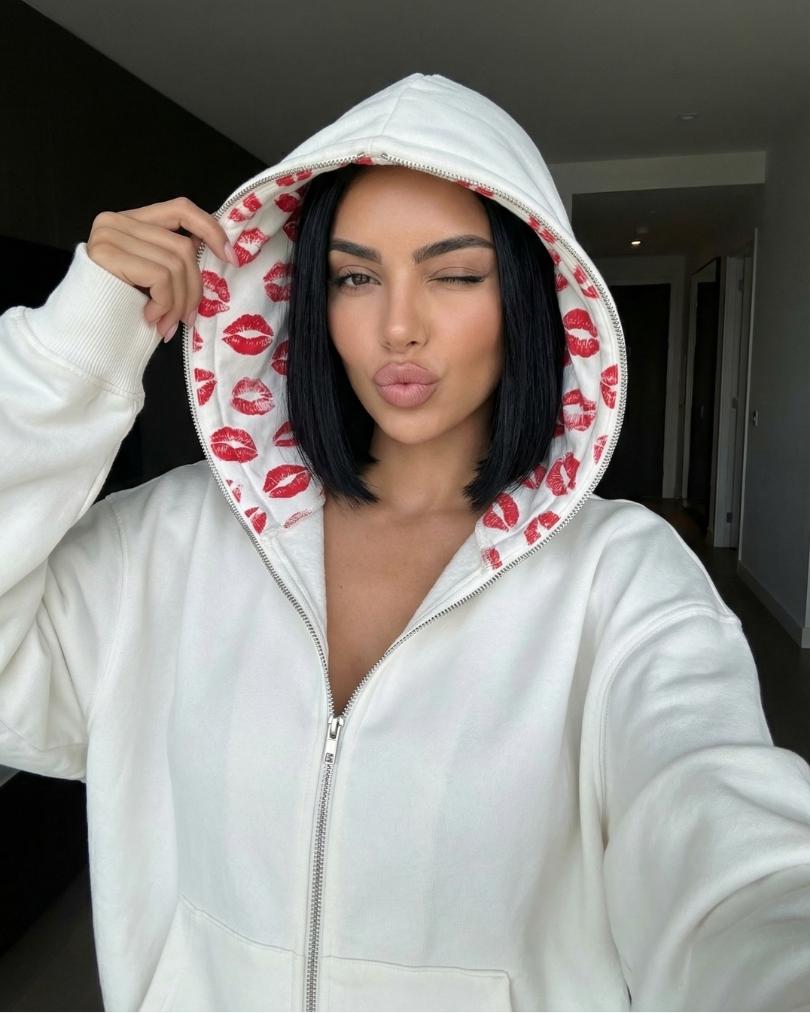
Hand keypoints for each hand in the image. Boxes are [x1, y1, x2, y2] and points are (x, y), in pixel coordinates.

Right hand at [86, 196, 237, 340]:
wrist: (79, 334)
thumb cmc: (117, 310)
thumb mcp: (150, 280)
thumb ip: (173, 262)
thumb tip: (220, 260)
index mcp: (130, 221)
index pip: (180, 209)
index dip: (211, 230)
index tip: (231, 257)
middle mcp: (116, 221)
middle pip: (183, 246)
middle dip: (193, 289)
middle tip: (187, 319)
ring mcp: (109, 235)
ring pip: (176, 264)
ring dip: (179, 303)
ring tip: (168, 325)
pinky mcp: (107, 254)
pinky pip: (160, 277)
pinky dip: (165, 304)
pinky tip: (152, 319)